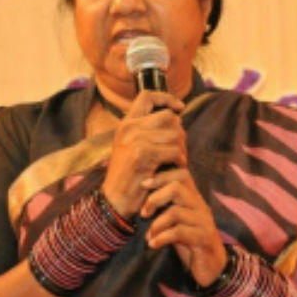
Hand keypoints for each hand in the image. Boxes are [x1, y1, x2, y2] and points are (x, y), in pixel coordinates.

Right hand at [101, 90, 185, 218]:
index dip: (166, 98)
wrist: (115, 201)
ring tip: (176, 160)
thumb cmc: (130, 176)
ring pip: (174, 134)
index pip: (147, 96)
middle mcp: (129, 128)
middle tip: (178, 148)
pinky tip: (175, 167)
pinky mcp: (143, 154)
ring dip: (181, 148)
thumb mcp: (132, 147)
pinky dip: (179, 160)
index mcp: (126, 123)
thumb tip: (176, 116)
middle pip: (168, 116)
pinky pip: (173, 150)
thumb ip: (149, 131)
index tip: (180, 107)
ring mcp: (135, 140)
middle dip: (179, 132)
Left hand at [141, 168, 226, 286]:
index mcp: (194, 198)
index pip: (181, 174)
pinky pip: (179, 232)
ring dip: (156, 224)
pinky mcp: (203, 238)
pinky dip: (162, 238)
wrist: (212, 265)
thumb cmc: (189, 239)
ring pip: (175, 212)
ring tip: (148, 236)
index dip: (161, 176)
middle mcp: (200, 206)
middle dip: (155, 198)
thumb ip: (166, 205)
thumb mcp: (177, 219)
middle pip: (177, 187)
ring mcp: (203, 221)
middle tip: (143, 213)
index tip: (143, 185)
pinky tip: (153, 244)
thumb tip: (141, 190)